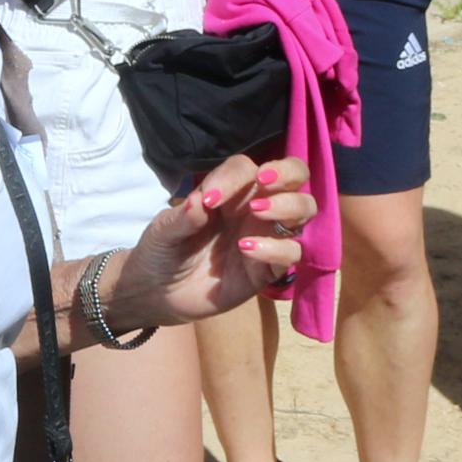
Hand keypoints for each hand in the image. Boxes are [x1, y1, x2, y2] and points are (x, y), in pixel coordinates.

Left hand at [112, 156, 316, 326]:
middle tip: (263, 182)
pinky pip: (291, 253)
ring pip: (304, 210)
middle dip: (287, 172)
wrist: (158, 293)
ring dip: (288, 205)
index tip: (209, 199)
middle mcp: (254, 208)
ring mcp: (266, 237)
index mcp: (230, 191)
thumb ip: (182, 218)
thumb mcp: (163, 231)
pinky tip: (246, 250)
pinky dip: (276, 248)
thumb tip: (200, 202)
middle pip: (294, 175)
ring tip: (257, 212)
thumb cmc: (162, 251)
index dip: (234, 177)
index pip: (247, 168)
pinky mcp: (268, 270)